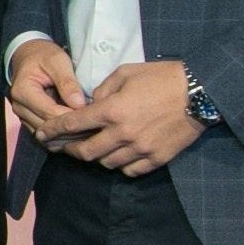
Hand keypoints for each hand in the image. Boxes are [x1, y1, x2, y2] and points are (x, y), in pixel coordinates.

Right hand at [6, 38, 85, 137]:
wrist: (29, 57)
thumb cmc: (44, 56)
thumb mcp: (58, 61)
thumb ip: (68, 82)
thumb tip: (79, 104)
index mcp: (23, 91)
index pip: (50, 112)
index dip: (72, 116)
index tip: (94, 115)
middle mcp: (19, 107)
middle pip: (47, 127)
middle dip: (71, 129)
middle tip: (96, 127)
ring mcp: (22, 116)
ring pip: (46, 135)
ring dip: (66, 136)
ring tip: (89, 132)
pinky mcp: (28, 120)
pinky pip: (45, 135)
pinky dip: (60, 136)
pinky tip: (77, 133)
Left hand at [42, 60, 204, 176]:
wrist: (201, 91)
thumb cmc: (161, 77)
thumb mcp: (125, 73)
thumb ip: (102, 89)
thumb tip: (91, 104)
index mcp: (111, 110)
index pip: (72, 125)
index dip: (52, 131)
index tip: (42, 134)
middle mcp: (123, 133)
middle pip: (86, 152)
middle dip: (70, 150)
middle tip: (64, 147)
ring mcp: (141, 149)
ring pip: (107, 163)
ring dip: (96, 157)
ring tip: (94, 149)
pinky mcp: (157, 158)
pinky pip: (130, 171)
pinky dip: (120, 166)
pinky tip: (119, 157)